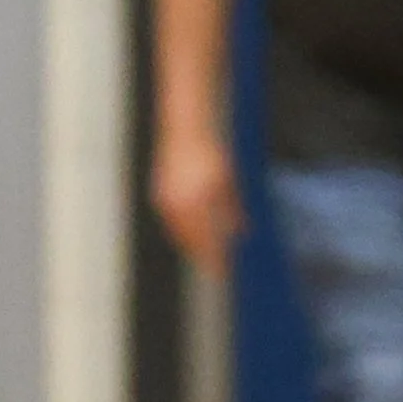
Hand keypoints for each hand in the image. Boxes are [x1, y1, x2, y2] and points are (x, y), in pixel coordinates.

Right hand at [152, 128, 242, 274]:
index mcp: (199, 201)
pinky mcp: (160, 197)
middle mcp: (179, 205)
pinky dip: (184, 232)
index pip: (209, 240)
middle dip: (204, 256)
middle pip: (192, 242)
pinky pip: (173, 224)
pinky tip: (193, 235)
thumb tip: (242, 232)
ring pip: (180, 234)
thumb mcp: (229, 179)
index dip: (217, 258)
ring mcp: (167, 202)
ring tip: (205, 256)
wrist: (186, 128)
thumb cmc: (212, 151)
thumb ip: (233, 207)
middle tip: (216, 270)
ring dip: (193, 246)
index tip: (226, 273)